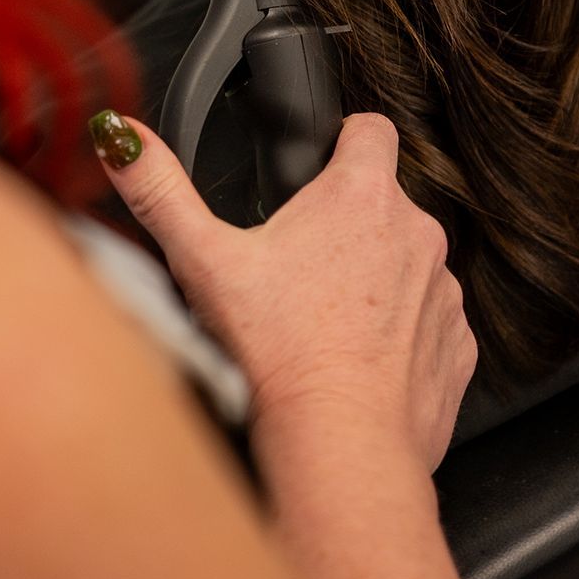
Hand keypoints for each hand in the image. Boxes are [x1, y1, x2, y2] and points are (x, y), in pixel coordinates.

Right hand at [92, 112, 476, 472]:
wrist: (337, 449)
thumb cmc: (277, 355)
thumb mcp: (203, 261)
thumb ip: (160, 190)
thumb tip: (122, 138)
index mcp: (362, 195)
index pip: (370, 129)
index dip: (343, 139)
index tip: (318, 167)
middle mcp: (417, 232)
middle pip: (383, 203)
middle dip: (346, 224)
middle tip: (297, 267)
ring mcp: (442, 291)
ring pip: (407, 264)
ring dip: (376, 281)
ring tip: (323, 322)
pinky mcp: (456, 346)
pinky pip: (429, 323)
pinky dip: (399, 336)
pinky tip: (356, 362)